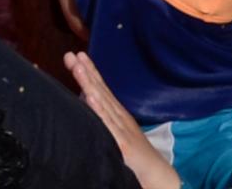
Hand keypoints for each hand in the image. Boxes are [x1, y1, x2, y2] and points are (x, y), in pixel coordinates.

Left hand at [66, 53, 179, 188]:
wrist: (159, 175)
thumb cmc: (136, 155)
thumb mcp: (118, 132)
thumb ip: (104, 116)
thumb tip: (86, 99)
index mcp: (118, 115)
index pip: (103, 89)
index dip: (91, 72)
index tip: (78, 55)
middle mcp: (120, 118)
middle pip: (101, 91)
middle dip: (86, 72)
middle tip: (72, 55)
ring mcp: (122, 129)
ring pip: (103, 103)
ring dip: (89, 84)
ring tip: (77, 67)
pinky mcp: (123, 144)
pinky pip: (108, 125)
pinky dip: (99, 110)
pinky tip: (90, 97)